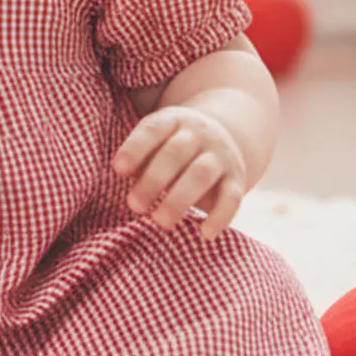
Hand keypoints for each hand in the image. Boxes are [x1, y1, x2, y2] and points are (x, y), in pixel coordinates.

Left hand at [111, 103, 246, 241]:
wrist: (224, 136)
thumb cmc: (172, 147)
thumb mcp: (156, 143)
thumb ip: (140, 161)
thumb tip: (131, 191)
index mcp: (172, 121)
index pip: (153, 129)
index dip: (135, 148)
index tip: (119, 169)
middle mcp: (198, 134)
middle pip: (176, 153)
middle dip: (153, 180)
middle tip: (134, 206)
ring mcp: (220, 155)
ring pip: (201, 174)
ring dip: (179, 199)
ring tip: (160, 222)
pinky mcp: (236, 179)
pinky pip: (232, 197)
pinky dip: (220, 216)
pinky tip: (205, 234)